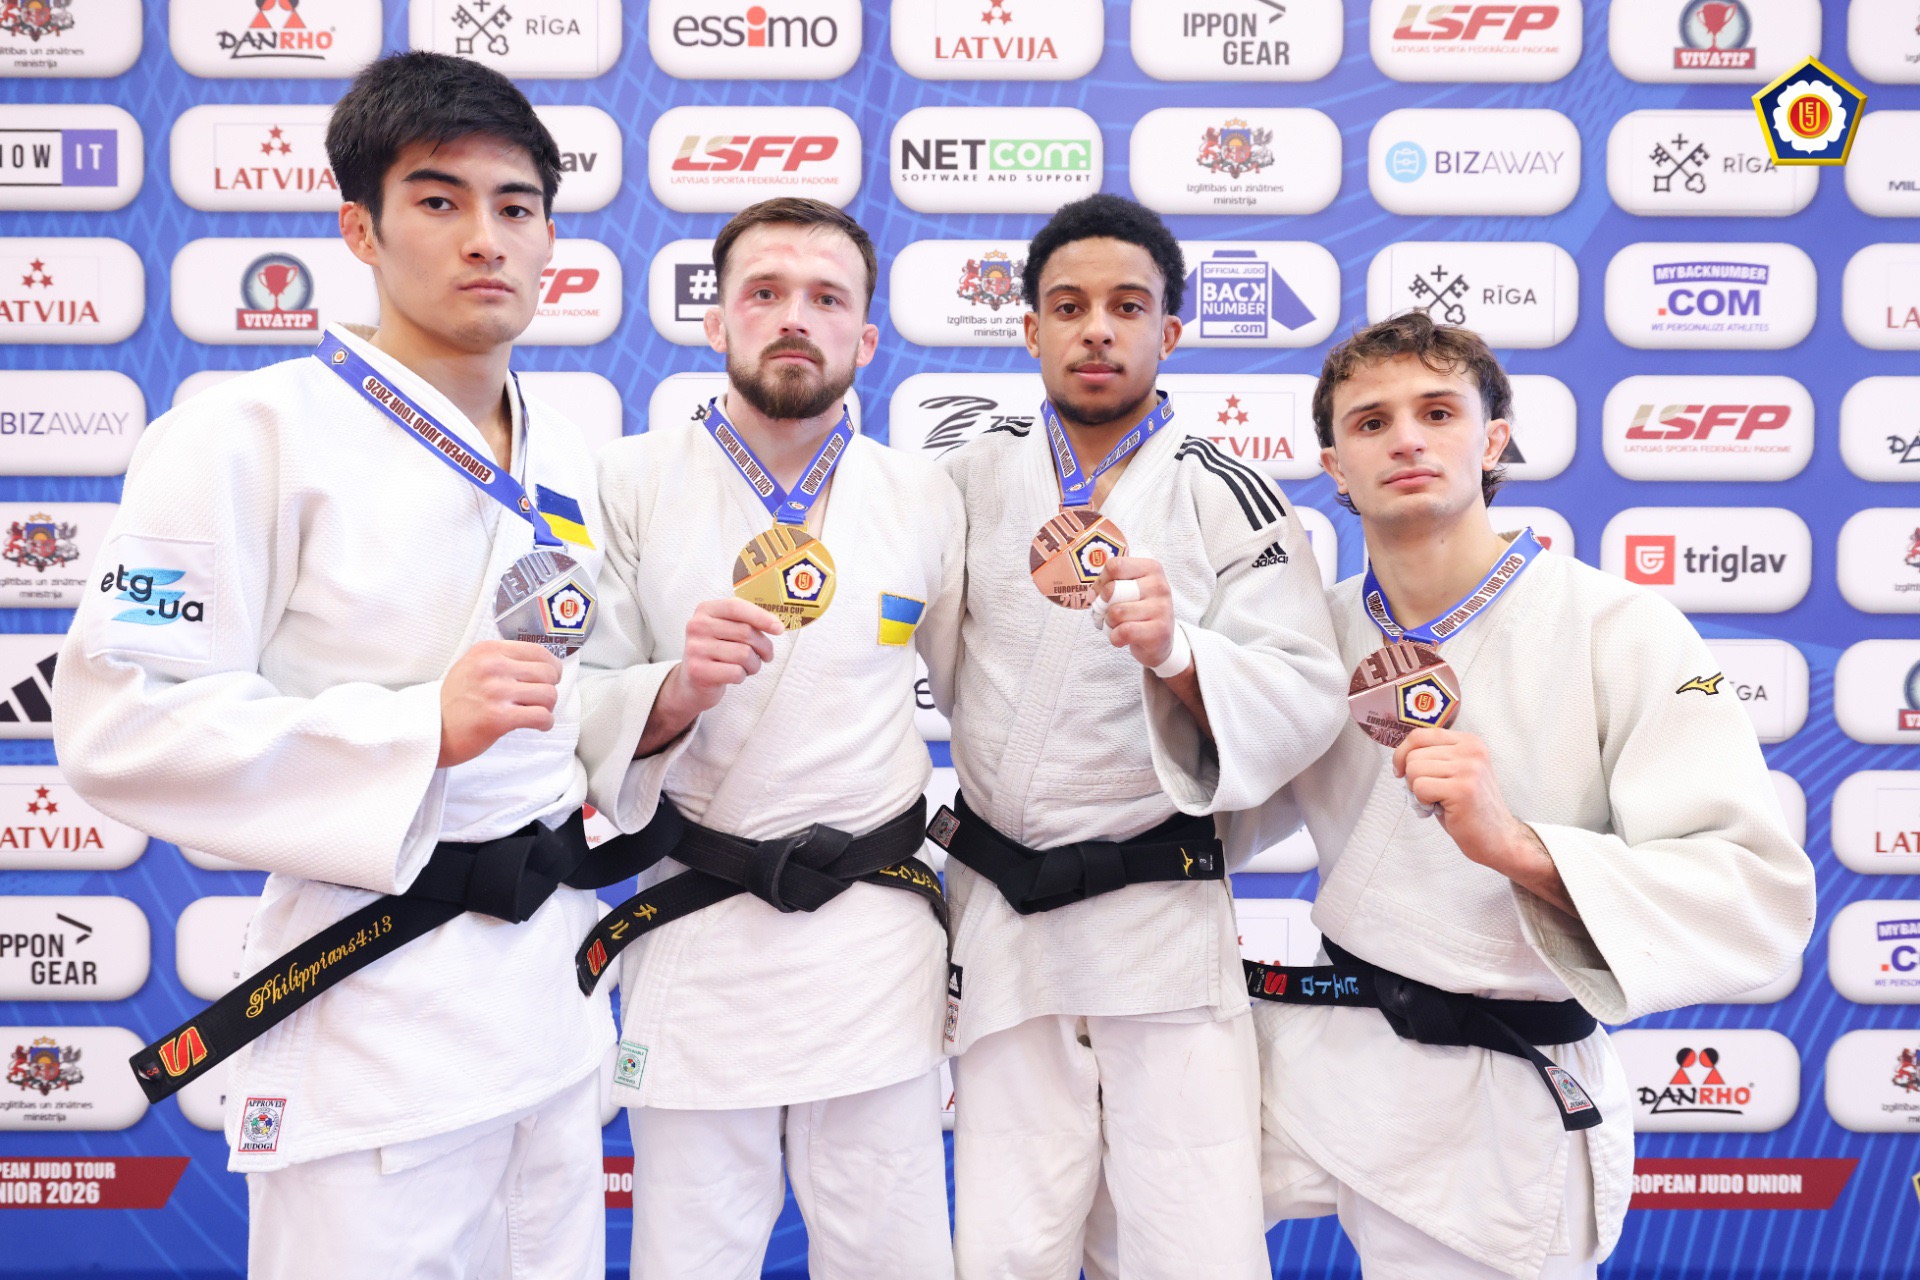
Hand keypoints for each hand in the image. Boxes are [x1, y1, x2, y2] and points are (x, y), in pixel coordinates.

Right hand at [437, 640, 563, 768]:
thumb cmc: (455, 701)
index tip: (550, 678)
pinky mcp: (498, 718)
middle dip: (550, 688)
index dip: (552, 667)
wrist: (430, 730)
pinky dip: (546, 723)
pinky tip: (538, 725)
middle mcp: (492, 667)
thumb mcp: (472, 666)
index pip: (538, 651)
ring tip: (536, 713)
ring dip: (548, 707)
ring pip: (549, 694)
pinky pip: (542, 716)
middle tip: (540, 700)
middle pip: (548, 673)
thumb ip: (503, 660)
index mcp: (487, 651)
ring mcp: (495, 692)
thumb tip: (543, 664)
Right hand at [641, 598, 784, 753]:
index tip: (779, 628)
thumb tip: (776, 625)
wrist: (692, 684)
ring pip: (744, 654)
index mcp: (705, 610)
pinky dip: (742, 676)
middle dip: (764, 646)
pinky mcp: (698, 671)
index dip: (761, 617)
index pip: (736, 607)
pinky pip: (736, 672)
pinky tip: (735, 675)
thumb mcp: (725, 631)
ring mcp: (696, 648)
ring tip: (748, 667)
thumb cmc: (717, 654)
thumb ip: (745, 622)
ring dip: (754, 664)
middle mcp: (697, 626)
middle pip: (745, 632)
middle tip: (766, 655)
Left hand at [1094, 557, 1174, 668]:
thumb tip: (1091, 595)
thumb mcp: (1127, 590)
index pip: (1114, 566)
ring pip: (1116, 612)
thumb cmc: (1138, 610)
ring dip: (1109, 623)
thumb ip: (1108, 585)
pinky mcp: (1159, 630)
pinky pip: (1124, 631)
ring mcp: (1161, 608)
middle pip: (1112, 589)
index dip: (1100, 582)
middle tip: (1107, 613)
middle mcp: (1159, 585)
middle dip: (1102, 605)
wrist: (1158, 638)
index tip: (1102, 594)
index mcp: (1150, 568)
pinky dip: (1115, 637)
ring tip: (1118, 625)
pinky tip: (1122, 638)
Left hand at [1391, 727, 1536, 869]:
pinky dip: (1423, 802)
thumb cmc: (1469, 808)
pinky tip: (1442, 808)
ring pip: (1414, 769)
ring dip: (1417, 791)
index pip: (1419, 735)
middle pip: (1413, 754)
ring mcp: (1469, 768)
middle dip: (1412, 778)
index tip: (1401, 770)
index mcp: (1469, 742)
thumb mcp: (1454, 772)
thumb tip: (1399, 757)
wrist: (1497, 837)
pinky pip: (1420, 787)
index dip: (1402, 753)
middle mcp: (1471, 750)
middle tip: (1431, 794)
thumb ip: (1434, 757)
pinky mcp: (1462, 789)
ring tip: (1438, 801)